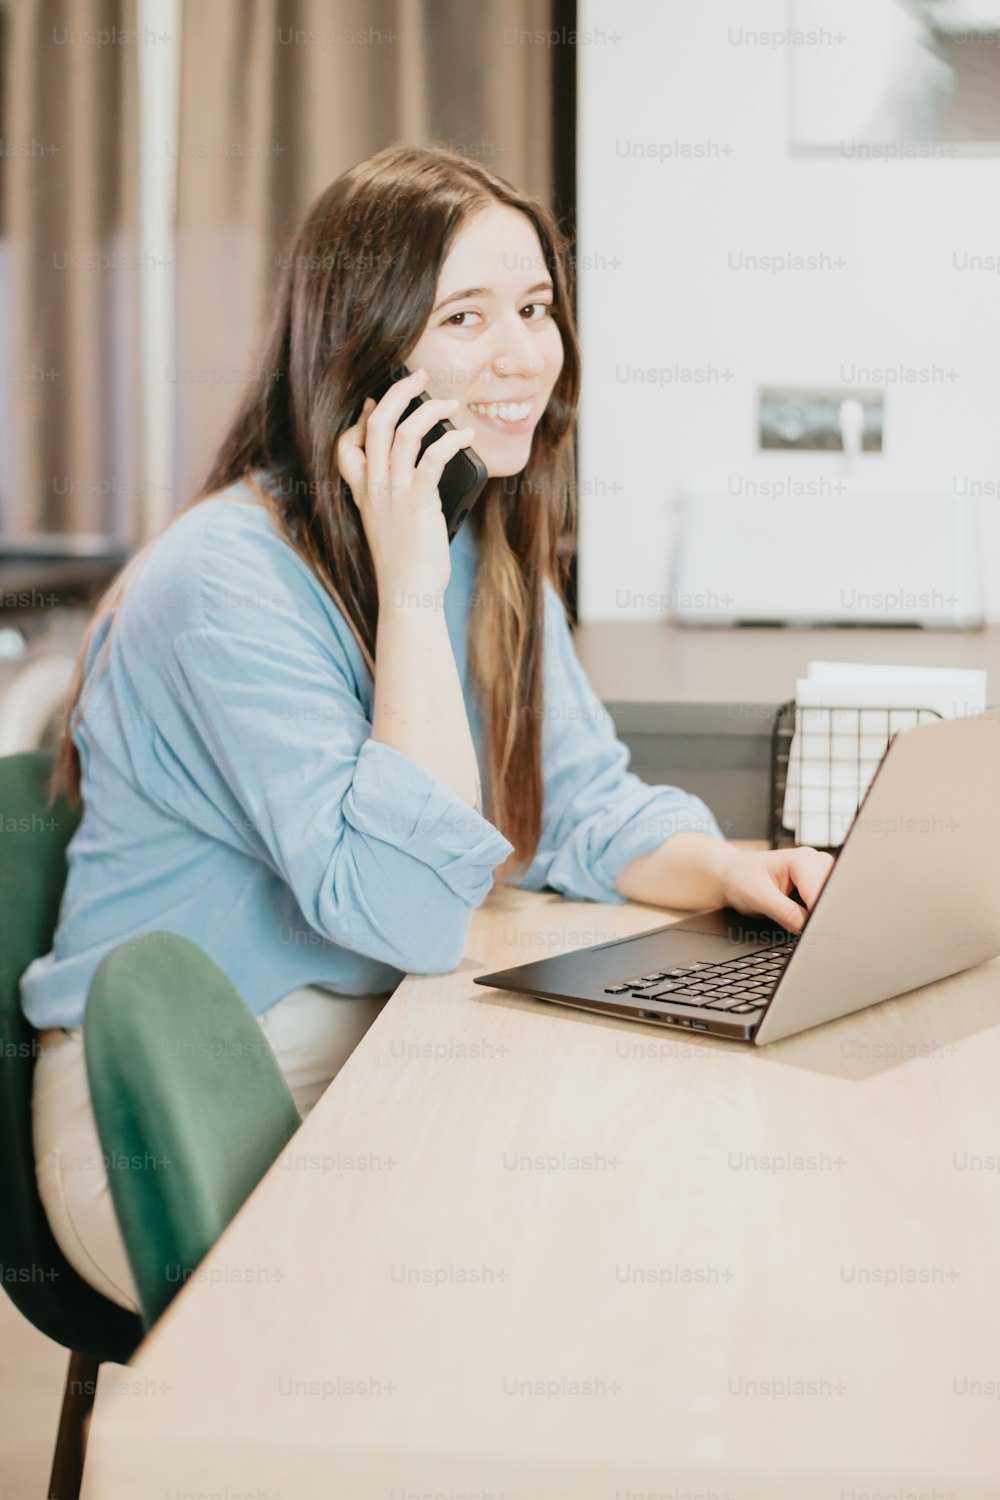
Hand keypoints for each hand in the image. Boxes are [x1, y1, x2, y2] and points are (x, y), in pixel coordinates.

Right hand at [335, 367, 474, 600]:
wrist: (407, 594)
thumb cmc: (405, 564)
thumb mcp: (388, 526)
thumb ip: (392, 498)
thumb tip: (417, 470)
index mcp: (363, 493)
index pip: (345, 445)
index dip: (359, 420)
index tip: (376, 404)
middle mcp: (374, 487)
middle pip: (377, 424)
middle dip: (398, 393)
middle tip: (419, 377)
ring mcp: (394, 493)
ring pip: (404, 433)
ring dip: (430, 410)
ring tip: (451, 403)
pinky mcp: (419, 501)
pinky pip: (433, 457)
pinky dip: (452, 440)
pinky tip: (466, 436)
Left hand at [719, 845, 834, 933]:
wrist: (734, 875)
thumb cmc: (742, 880)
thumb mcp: (759, 898)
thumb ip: (786, 913)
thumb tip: (809, 929)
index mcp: (803, 859)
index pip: (822, 895)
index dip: (818, 916)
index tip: (810, 932)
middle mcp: (817, 862)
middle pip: (833, 897)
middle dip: (822, 916)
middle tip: (801, 928)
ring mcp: (821, 872)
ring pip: (833, 902)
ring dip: (820, 915)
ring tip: (794, 917)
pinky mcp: (819, 884)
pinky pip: (827, 904)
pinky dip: (817, 914)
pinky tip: (802, 916)